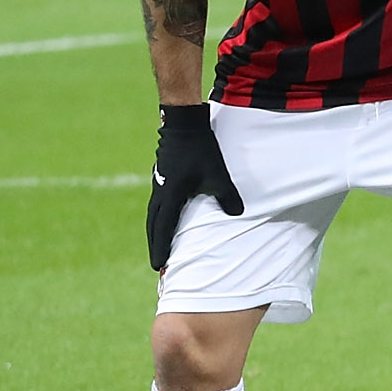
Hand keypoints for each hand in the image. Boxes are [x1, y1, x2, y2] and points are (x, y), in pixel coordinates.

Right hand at [147, 103, 242, 271]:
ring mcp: (159, 185)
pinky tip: (167, 220)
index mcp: (169, 195)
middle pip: (154, 225)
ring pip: (154, 215)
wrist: (184, 125)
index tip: (159, 265)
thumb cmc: (200, 150)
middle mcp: (160, 193)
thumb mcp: (217, 173)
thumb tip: (237, 215)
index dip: (161, 247)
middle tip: (158, 264)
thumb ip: (226, 195)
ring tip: (160, 247)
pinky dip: (160, 218)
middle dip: (156, 245)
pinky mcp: (163, 178)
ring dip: (156, 232)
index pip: (163, 228)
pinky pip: (159, 205)